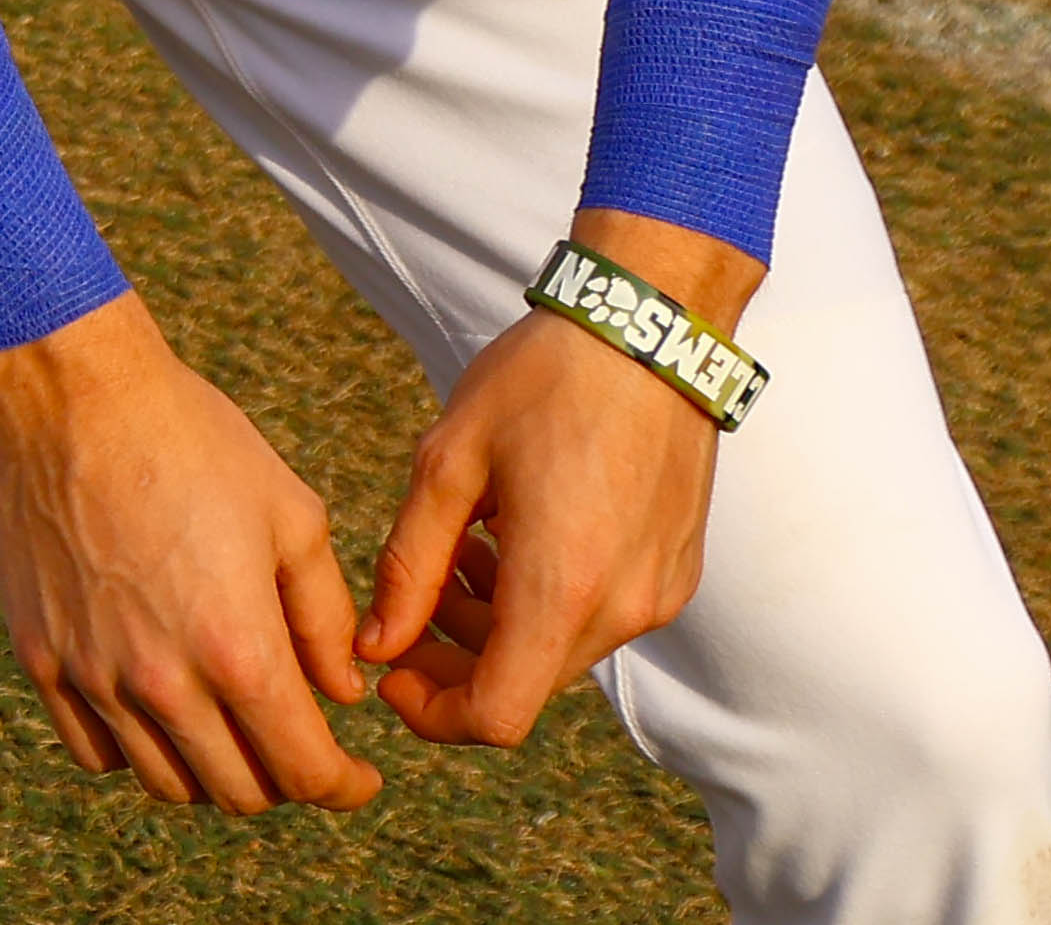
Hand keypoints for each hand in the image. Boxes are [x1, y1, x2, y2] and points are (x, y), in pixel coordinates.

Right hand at [0, 293, 380, 810]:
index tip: (358, 773)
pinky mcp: (39, 655)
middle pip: (240, 793)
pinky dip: (136, 750)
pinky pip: (93, 750)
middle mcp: (163, 681)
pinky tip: (158, 708)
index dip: (346, 787)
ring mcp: (93, 675)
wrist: (64, 390)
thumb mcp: (290, 516)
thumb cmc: (190, 439)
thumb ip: (327, 618)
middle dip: (285, 779)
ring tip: (229, 725)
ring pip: (167, 783)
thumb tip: (341, 692)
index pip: (306, 774)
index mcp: (238, 650)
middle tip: (298, 740)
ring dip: (212, 770)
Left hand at [359, 232, 731, 745]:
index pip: (497, 716)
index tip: (389, 672)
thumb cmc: (540, 384)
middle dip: (454, 659)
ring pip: (558, 652)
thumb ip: (407, 565)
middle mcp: (621, 608)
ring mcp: (656, 596)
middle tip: (411, 598)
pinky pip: (597, 618)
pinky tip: (511, 536)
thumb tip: (376, 644)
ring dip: (496, 625)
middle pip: (524, 685)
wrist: (648, 333)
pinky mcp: (674, 575)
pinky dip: (543, 601)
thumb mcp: (447, 464)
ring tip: (458, 549)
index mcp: (561, 587)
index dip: (432, 713)